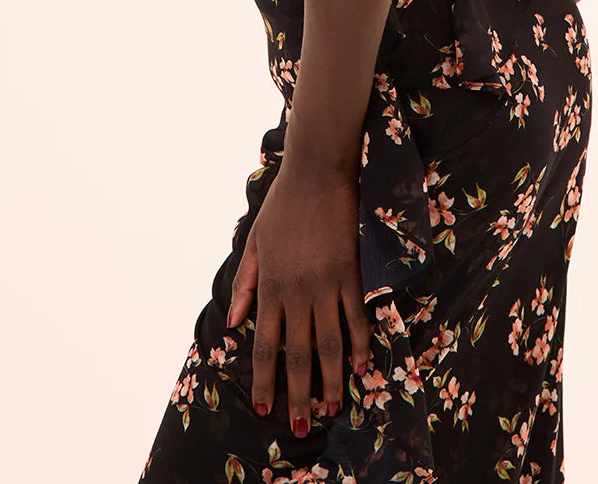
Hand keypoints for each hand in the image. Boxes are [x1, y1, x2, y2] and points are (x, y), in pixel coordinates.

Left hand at [227, 161, 373, 435]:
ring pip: (330, 344)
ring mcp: (327, 284)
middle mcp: (298, 292)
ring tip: (334, 408)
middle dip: (299, 393)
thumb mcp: (255, 242)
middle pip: (298, 354)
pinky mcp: (351, 273)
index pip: (265, 344)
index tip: (264, 406)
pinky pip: (356, 317)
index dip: (264, 379)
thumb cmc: (282, 204)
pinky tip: (361, 367)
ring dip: (332, 380)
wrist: (317, 173)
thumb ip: (246, 283)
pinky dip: (359, 344)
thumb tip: (236, 323)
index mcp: (272, 286)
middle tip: (304, 425)